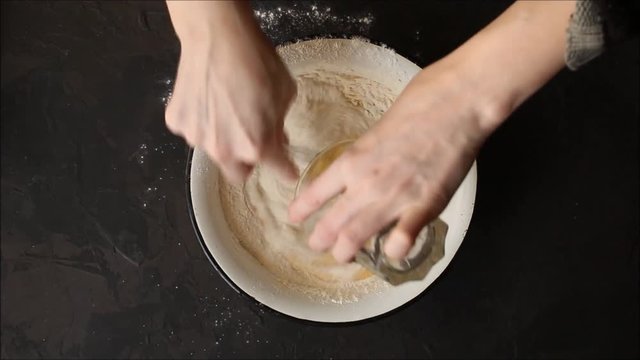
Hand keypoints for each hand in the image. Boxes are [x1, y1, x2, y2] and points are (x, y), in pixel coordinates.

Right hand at [165, 1, 296, 182]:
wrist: (218, 35)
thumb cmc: (256, 60)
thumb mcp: (285, 94)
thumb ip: (279, 125)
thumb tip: (276, 138)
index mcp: (257, 146)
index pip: (278, 170)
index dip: (285, 169)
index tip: (287, 170)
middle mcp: (225, 149)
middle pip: (237, 173)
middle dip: (247, 162)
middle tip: (252, 141)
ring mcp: (197, 137)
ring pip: (214, 150)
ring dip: (222, 139)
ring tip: (226, 109)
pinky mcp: (178, 122)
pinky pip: (193, 130)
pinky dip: (201, 121)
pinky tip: (208, 99)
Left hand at [287, 0, 574, 262]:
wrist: (456, 103)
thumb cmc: (421, 103)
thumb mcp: (377, 128)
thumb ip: (366, 154)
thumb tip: (361, 166)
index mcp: (352, 160)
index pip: (316, 193)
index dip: (302, 210)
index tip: (294, 219)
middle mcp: (366, 183)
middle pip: (332, 224)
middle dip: (322, 240)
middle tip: (318, 245)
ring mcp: (395, 197)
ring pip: (358, 237)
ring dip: (347, 250)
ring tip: (344, 255)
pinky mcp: (425, 205)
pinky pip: (402, 240)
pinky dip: (394, 250)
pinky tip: (393, 251)